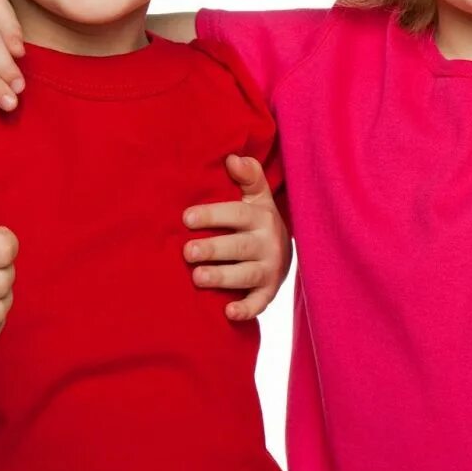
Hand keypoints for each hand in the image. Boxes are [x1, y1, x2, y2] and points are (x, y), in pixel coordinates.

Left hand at [182, 155, 290, 320]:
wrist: (284, 249)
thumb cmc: (257, 218)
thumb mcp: (256, 195)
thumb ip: (247, 176)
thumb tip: (232, 158)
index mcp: (260, 217)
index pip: (236, 214)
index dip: (212, 214)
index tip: (186, 217)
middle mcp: (267, 243)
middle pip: (240, 246)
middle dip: (213, 249)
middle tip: (187, 251)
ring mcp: (270, 269)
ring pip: (247, 274)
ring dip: (223, 277)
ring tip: (197, 278)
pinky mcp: (268, 292)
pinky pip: (260, 303)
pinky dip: (246, 310)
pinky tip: (228, 313)